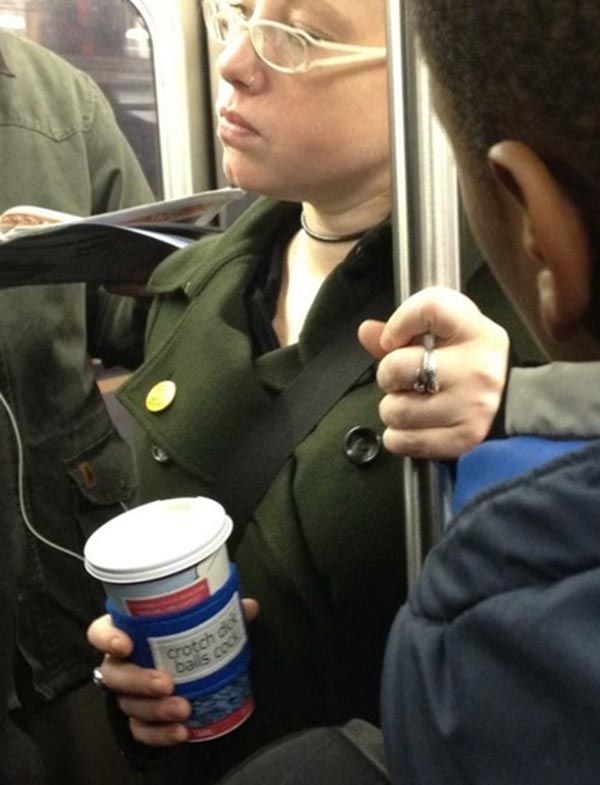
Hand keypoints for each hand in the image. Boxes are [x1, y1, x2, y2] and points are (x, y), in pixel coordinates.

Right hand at [87, 598, 258, 746]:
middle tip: (166, 683)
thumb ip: (219, 611)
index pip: (100, 632)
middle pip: (114, 674)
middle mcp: (120, 663)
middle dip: (138, 681)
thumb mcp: (198, 620)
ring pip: (127, 705)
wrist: (184, 667)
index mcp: (126, 632)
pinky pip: (141, 730)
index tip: (125, 643)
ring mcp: (126, 694)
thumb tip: (249, 607)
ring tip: (183, 709)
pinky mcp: (138, 718)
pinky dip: (159, 734)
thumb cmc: (183, 636)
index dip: (107, 638)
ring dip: (154, 710)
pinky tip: (181, 732)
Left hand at [358, 286, 508, 459]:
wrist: (512, 402)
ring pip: (395, 410)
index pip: (430, 309)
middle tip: (404, 379)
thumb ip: (403, 329)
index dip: (400, 322)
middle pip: (397, 366)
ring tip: (412, 402)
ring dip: (393, 408)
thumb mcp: (443, 333)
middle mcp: (478, 367)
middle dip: (389, 375)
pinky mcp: (464, 439)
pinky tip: (413, 425)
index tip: (394, 338)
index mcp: (475, 330)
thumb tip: (367, 332)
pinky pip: (403, 442)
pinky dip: (398, 437)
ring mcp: (473, 406)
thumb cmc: (466, 361)